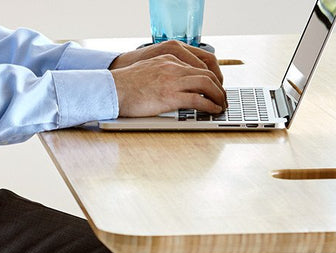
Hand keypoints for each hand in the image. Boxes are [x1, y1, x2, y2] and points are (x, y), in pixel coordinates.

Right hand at [109, 41, 224, 117]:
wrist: (113, 90)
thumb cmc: (125, 86)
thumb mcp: (147, 72)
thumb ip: (162, 74)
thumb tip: (171, 88)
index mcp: (168, 59)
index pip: (198, 65)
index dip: (211, 77)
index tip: (215, 87)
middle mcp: (173, 67)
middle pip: (206, 73)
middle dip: (219, 87)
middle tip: (223, 98)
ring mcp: (172, 81)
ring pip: (206, 84)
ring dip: (218, 95)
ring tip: (221, 105)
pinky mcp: (170, 96)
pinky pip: (197, 99)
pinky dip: (209, 105)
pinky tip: (213, 110)